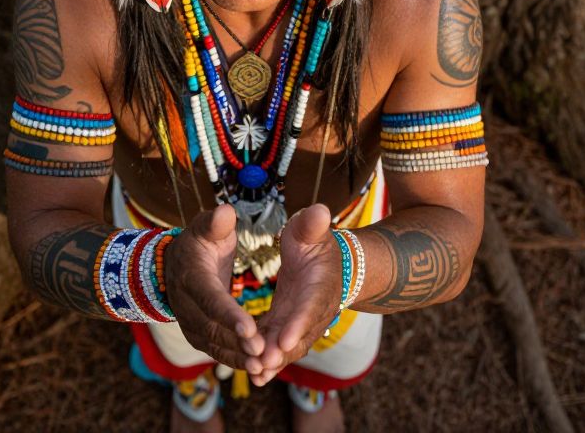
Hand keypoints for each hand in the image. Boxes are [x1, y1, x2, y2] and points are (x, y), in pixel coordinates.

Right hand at [164, 204, 265, 373]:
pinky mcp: (198, 335)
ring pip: (215, 345)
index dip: (229, 315)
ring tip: (263, 367)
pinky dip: (235, 360)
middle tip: (264, 354)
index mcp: (191, 277)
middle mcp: (187, 305)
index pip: (211, 299)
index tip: (250, 328)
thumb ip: (216, 222)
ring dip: (238, 357)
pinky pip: (216, 351)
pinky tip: (257, 369)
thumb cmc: (198, 242)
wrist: (173, 265)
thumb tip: (226, 212)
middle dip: (238, 343)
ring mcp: (190, 324)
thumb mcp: (205, 227)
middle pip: (213, 328)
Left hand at [252, 204, 342, 384]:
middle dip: (281, 351)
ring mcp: (301, 323)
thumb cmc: (317, 241)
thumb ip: (312, 224)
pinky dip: (268, 361)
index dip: (297, 324)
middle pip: (299, 336)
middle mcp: (314, 311)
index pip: (309, 307)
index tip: (283, 339)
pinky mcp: (288, 328)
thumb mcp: (312, 230)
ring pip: (288, 347)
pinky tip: (253, 375)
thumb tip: (320, 210)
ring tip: (254, 374)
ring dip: (273, 362)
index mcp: (320, 286)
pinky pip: (278, 347)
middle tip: (262, 364)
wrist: (331, 265)